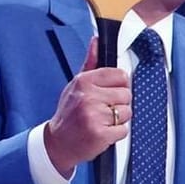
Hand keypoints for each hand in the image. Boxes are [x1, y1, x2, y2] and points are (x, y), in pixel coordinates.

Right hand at [44, 39, 131, 177]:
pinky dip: (115, 134)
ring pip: (127, 113)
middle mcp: (88, 96)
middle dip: (118, 104)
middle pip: (126, 94)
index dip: (118, 86)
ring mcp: (94, 115)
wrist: (57, 143)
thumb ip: (90, 63)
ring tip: (101, 121)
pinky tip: (101, 132)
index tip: (108, 93)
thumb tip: (96, 41)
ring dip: (117, 120)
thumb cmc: (68, 113)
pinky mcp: (100, 134)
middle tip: (102, 110)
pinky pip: (123, 130)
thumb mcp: (75, 85)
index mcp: (84, 81)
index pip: (120, 75)